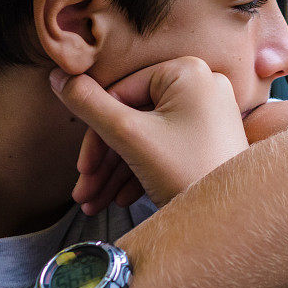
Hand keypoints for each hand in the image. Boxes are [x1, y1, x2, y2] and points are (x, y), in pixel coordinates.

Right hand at [50, 56, 249, 207]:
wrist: (230, 216)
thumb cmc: (186, 171)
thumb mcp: (130, 136)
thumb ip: (89, 104)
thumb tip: (57, 75)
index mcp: (187, 71)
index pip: (121, 92)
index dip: (95, 134)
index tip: (82, 170)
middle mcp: (203, 83)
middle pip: (134, 115)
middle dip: (104, 159)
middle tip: (84, 194)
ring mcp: (209, 110)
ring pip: (147, 134)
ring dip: (116, 170)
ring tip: (95, 204)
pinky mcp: (210, 135)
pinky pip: (167, 144)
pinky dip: (141, 169)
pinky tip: (122, 199)